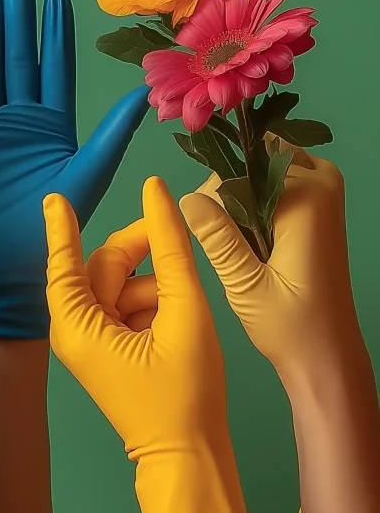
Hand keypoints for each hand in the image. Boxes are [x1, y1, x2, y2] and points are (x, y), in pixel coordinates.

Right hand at [0, 0, 148, 338]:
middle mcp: (18, 123)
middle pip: (17, 59)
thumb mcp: (91, 174)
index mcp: (52, 126)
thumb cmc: (56, 227)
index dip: (54, 33)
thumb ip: (112, 133)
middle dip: (17, 18)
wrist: (12, 269)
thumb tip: (145, 92)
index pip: (54, 68)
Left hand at [44, 178, 258, 512]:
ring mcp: (92, 341)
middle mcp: (75, 331)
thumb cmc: (185, 391)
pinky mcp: (109, 348)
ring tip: (181, 315)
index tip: (55, 196)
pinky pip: (126, 307)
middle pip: (101, 268)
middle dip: (140, 254)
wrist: (188, 452)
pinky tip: (174, 327)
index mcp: (78, 326)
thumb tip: (157, 193)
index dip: (63, 228)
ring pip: (120, 286)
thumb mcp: (184, 311)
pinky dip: (152, 305)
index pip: (64, 264)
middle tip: (175, 238)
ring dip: (153, 287)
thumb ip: (171, 248)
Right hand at [179, 151, 355, 388]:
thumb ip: (217, 238)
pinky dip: (256, 204)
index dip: (215, 190)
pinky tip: (248, 241)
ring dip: (241, 197)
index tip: (202, 226)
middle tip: (218, 238)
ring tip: (235, 243)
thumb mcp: (245, 284)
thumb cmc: (290, 326)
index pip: (244, 165)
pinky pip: (277, 184)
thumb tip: (186, 197)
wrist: (327, 353)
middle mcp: (322, 183)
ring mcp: (325, 192)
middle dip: (229, 189)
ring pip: (264, 169)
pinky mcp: (320, 206)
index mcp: (308, 197)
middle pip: (256, 159)